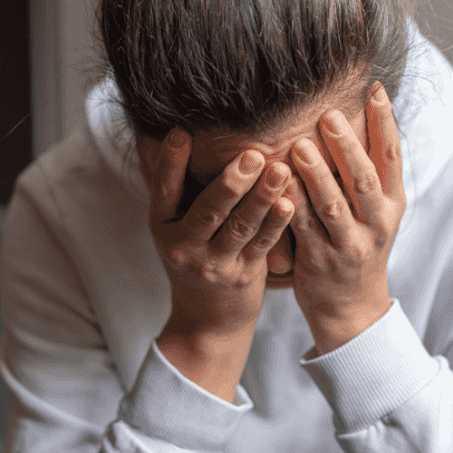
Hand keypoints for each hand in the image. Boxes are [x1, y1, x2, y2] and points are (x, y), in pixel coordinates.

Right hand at [142, 129, 295, 398]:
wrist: (205, 320)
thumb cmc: (194, 256)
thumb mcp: (176, 225)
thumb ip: (183, 187)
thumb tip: (185, 133)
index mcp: (162, 225)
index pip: (164, 189)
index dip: (171, 162)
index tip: (182, 133)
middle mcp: (183, 246)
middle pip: (208, 210)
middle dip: (232, 182)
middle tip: (252, 154)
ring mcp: (213, 264)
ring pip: (239, 227)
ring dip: (262, 197)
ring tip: (280, 170)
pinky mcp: (242, 276)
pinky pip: (261, 245)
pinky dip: (276, 224)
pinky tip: (289, 203)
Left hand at [286, 83, 403, 352]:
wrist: (353, 308)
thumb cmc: (360, 246)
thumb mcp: (378, 212)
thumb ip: (369, 172)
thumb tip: (363, 113)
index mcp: (392, 203)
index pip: (392, 156)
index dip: (385, 122)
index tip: (375, 89)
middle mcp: (376, 223)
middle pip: (362, 179)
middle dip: (346, 146)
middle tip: (328, 115)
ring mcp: (349, 244)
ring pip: (332, 205)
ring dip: (315, 174)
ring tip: (298, 146)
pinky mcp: (320, 261)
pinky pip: (301, 228)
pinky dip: (289, 204)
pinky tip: (275, 182)